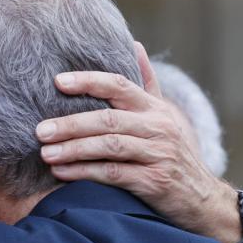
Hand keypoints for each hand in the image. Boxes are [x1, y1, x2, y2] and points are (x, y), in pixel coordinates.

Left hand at [36, 42, 242, 242]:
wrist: (202, 198)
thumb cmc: (173, 154)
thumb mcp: (164, 116)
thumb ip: (147, 83)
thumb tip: (135, 43)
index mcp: (154, 108)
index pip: (119, 85)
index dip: (88, 81)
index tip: (57, 82)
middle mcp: (158, 127)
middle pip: (108, 118)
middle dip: (70, 123)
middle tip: (40, 130)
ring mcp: (157, 154)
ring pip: (109, 145)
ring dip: (74, 149)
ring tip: (46, 153)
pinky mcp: (154, 181)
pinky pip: (114, 173)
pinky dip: (85, 172)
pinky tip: (63, 173)